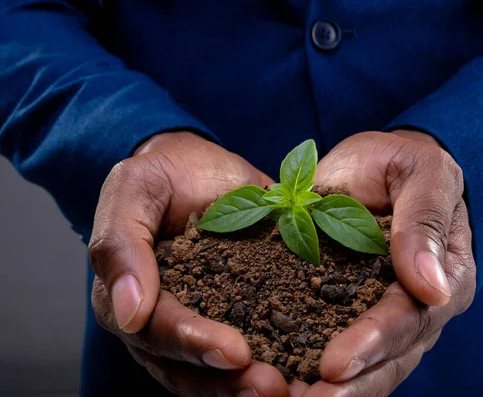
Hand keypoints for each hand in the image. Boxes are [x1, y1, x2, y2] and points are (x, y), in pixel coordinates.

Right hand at [88, 131, 296, 395]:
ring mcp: (202, 321)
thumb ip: (120, 244)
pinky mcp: (240, 313)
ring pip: (216, 372)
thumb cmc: (165, 174)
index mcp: (130, 296)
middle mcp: (163, 320)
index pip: (157, 330)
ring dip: (248, 385)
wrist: (202, 168)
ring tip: (288, 388)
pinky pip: (253, 346)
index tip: (236, 352)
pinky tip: (301, 371)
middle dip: (228, 381)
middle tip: (272, 387)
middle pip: (188, 366)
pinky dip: (274, 361)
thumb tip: (127, 312)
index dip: (193, 342)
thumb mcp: (133, 189)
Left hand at [303, 130, 475, 395]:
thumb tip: (433, 287)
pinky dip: (307, 370)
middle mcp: (417, 310)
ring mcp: (383, 317)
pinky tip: (278, 385)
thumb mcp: (422, 174)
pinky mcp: (348, 313)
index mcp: (444, 278)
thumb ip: (424, 222)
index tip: (334, 365)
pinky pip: (332, 348)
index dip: (372, 344)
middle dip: (348, 389)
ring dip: (328, 392)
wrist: (380, 169)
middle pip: (386, 361)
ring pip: (364, 369)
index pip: (408, 320)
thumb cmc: (403, 165)